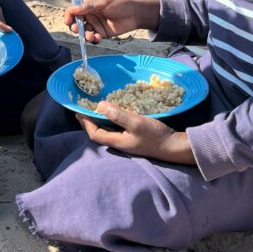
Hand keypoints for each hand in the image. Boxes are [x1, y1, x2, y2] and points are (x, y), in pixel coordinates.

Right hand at [64, 0, 157, 41]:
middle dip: (74, 27)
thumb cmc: (119, 4)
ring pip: (83, 32)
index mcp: (88, 5)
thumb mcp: (103, 2)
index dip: (69, 15)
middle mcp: (90, 15)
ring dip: (84, 35)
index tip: (69, 21)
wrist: (135, 14)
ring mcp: (95, 25)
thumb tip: (72, 9)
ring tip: (90, 35)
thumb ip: (88, 6)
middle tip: (76, 30)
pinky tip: (98, 37)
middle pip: (76, 23)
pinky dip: (93, 39)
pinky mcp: (101, 33)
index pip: (73, 10)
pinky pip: (93, 38)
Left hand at [77, 102, 195, 164]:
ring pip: (109, 130)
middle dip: (90, 121)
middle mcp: (120, 142)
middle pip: (100, 132)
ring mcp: (128, 140)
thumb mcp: (136, 123)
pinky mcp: (135, 136)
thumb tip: (99, 106)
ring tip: (96, 108)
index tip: (78, 110)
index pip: (94, 134)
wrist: (174, 146)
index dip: (85, 123)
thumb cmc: (155, 136)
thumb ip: (118, 115)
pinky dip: (113, 119)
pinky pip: (118, 127)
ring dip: (101, 119)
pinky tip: (116, 111)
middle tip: (84, 108)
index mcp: (117, 141)